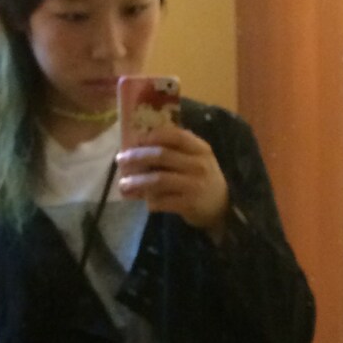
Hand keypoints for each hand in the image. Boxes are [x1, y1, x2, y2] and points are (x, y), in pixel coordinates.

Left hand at [117, 124, 229, 240]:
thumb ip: (176, 150)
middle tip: (121, 160)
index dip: (152, 136)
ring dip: (137, 182)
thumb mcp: (197, 159)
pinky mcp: (189, 204)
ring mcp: (194, 185)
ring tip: (123, 185)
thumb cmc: (202, 178)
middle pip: (162, 156)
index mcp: (200, 148)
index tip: (135, 140)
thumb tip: (139, 144)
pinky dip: (149, 201)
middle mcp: (198, 164)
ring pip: (158, 180)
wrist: (222, 207)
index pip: (175, 135)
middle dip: (137, 157)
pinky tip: (144, 201)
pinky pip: (162, 201)